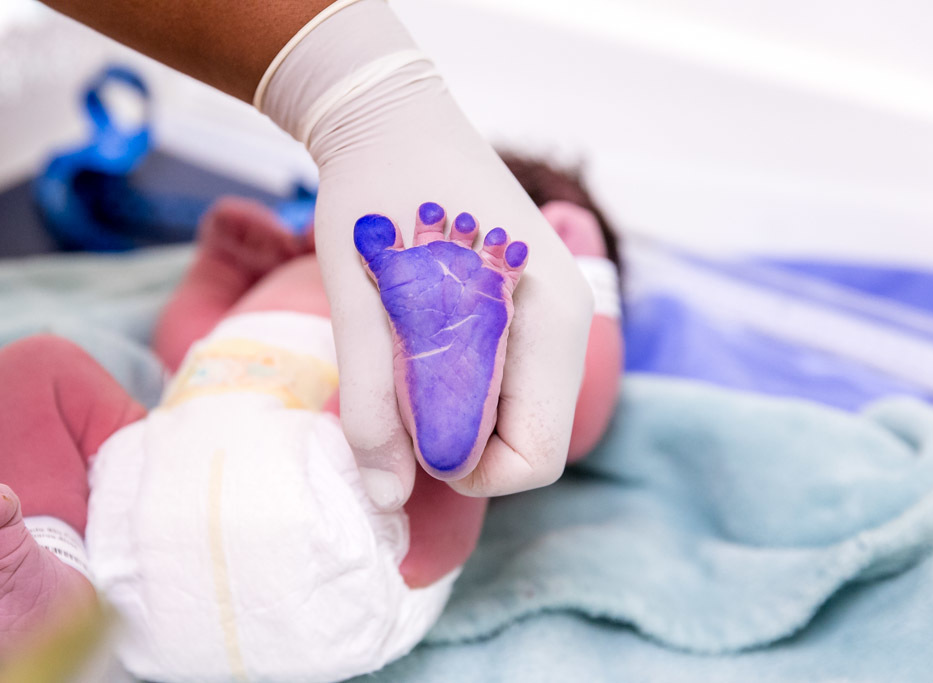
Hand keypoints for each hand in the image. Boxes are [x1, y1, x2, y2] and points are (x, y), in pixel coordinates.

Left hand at [258, 0, 592, 507]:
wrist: (388, 118)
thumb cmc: (375, 200)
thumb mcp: (363, 307)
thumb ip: (376, 405)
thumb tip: (387, 497)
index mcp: (549, 321)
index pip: (536, 457)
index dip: (467, 470)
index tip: (406, 434)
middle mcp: (569, 319)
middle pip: (532, 439)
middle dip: (462, 442)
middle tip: (397, 391)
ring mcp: (554, 308)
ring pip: (518, 410)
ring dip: (460, 411)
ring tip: (407, 354)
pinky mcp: (530, 300)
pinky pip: (510, 375)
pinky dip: (465, 381)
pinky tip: (424, 339)